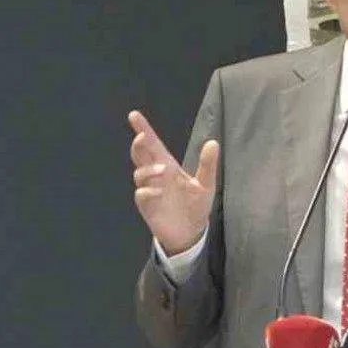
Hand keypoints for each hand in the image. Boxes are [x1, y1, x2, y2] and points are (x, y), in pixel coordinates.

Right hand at [128, 110, 219, 254]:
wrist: (191, 232)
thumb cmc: (196, 205)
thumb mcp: (206, 184)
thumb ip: (207, 165)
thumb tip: (213, 142)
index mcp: (168, 165)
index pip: (153, 144)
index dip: (143, 129)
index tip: (134, 115)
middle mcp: (156, 175)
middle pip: (141, 155)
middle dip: (139, 145)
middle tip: (142, 137)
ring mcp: (150, 189)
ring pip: (139, 173)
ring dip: (148, 169)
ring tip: (164, 171)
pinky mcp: (147, 205)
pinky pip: (141, 194)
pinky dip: (147, 191)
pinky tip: (158, 192)